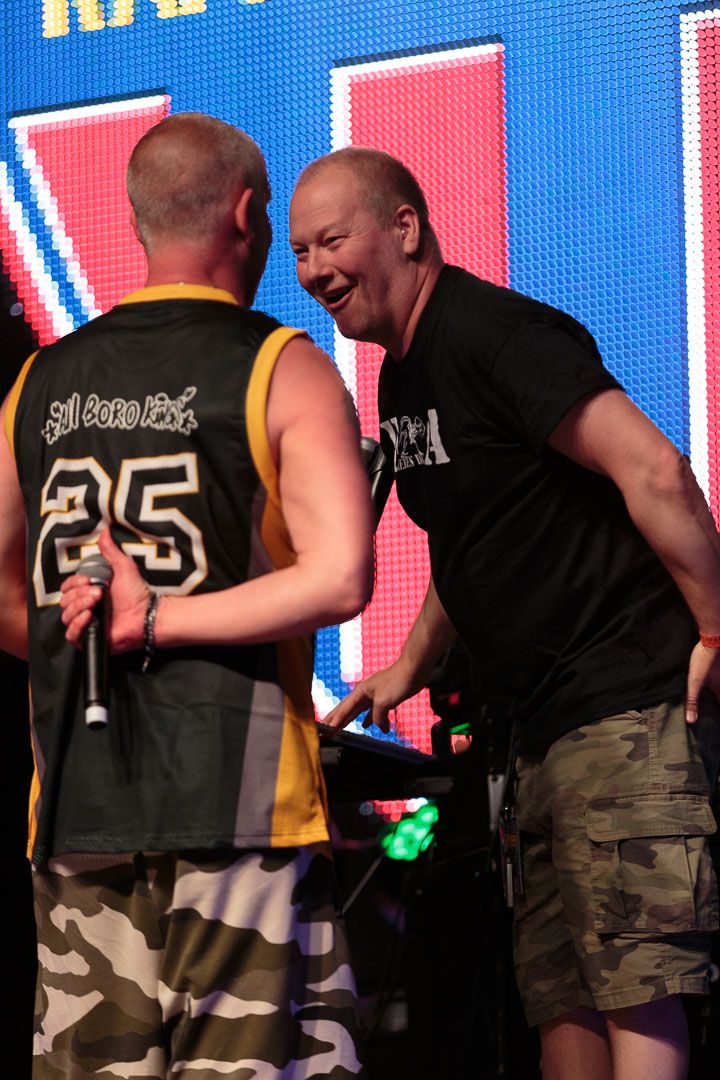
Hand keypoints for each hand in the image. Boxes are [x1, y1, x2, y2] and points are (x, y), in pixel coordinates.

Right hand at [60, 528, 149, 652]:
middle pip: (64, 601)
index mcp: (87, 592)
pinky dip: (77, 625)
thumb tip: (105, 530)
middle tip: (98, 593)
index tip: (89, 580)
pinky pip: (71, 635)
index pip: (67, 587)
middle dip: (79, 595)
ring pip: (66, 616)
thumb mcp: (123, 567)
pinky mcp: (88, 639)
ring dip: (78, 607)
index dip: (74, 583)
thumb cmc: (136, 592)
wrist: (146, 614)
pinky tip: (89, 617)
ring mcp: (85, 624)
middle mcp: (83, 608)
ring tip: (96, 603)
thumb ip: (110, 551)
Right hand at [324, 657, 422, 731]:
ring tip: (339, 729)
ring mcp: (374, 696)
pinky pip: (372, 712)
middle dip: (336, 719)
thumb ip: (377, 716)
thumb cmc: (398, 680)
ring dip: (349, 720)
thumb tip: (379, 727)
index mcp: (361, 691)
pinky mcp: (385, 699)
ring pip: (358, 711)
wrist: (414, 670)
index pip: (344, 708)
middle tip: (325, 729)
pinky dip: (370, 719)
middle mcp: (365, 693)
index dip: (334, 720)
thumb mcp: (383, 701)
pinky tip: (367, 725)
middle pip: (347, 709)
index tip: (325, 729)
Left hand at [685, 640, 719, 723]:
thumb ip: (692, 700)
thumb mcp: (694, 681)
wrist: (714, 636)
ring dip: (717, 691)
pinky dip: (717, 681)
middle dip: (717, 700)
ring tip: (712, 693)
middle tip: (714, 707)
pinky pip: (719, 676)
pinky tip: (713, 678)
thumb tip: (691, 721)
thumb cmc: (704, 660)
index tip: (715, 720)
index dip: (718, 713)